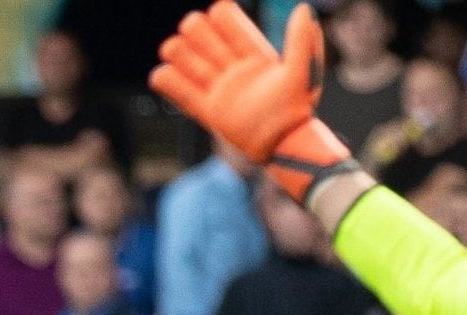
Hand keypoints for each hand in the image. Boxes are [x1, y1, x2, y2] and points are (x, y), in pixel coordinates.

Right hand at [150, 3, 353, 202]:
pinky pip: (181, 94)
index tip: (221, 22)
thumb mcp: (303, 74)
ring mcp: (219, 90)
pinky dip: (166, 81)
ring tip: (176, 53)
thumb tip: (303, 9)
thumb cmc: (297, 113)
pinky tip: (163, 74)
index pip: (226, 20)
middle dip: (194, 30)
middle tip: (203, 46)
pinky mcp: (209, 112)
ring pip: (187, 58)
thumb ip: (302, 42)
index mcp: (252, 54)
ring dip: (177, 51)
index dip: (220, 17)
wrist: (284, 149)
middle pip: (201, 33)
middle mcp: (233, 68)